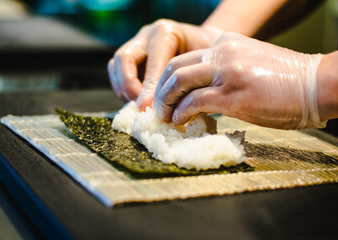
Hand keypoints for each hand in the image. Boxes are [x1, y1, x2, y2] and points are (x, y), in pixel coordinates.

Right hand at [108, 19, 221, 110]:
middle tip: (140, 106)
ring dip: (123, 88)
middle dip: (129, 86)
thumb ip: (184, 80)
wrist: (205, 46)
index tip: (149, 108)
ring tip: (138, 105)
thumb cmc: (207, 57)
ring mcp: (136, 44)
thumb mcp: (201, 65)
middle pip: (123, 58)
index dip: (149, 87)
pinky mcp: (130, 55)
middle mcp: (147, 35)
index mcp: (165, 32)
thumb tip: (167, 108)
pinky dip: (123, 89)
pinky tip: (138, 100)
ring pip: (115, 64)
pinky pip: (116, 71)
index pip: (152, 62)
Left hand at [153, 32, 324, 129]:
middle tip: (158, 108)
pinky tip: (181, 121)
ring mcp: (227, 72)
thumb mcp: (249, 65)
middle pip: (175, 67)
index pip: (185, 59)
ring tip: (164, 117)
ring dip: (165, 102)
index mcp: (225, 44)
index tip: (166, 96)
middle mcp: (222, 52)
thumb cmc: (286, 81)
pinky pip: (194, 102)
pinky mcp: (232, 94)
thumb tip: (203, 94)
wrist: (317, 84)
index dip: (169, 79)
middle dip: (161, 90)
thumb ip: (224, 72)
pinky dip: (181, 113)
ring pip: (179, 82)